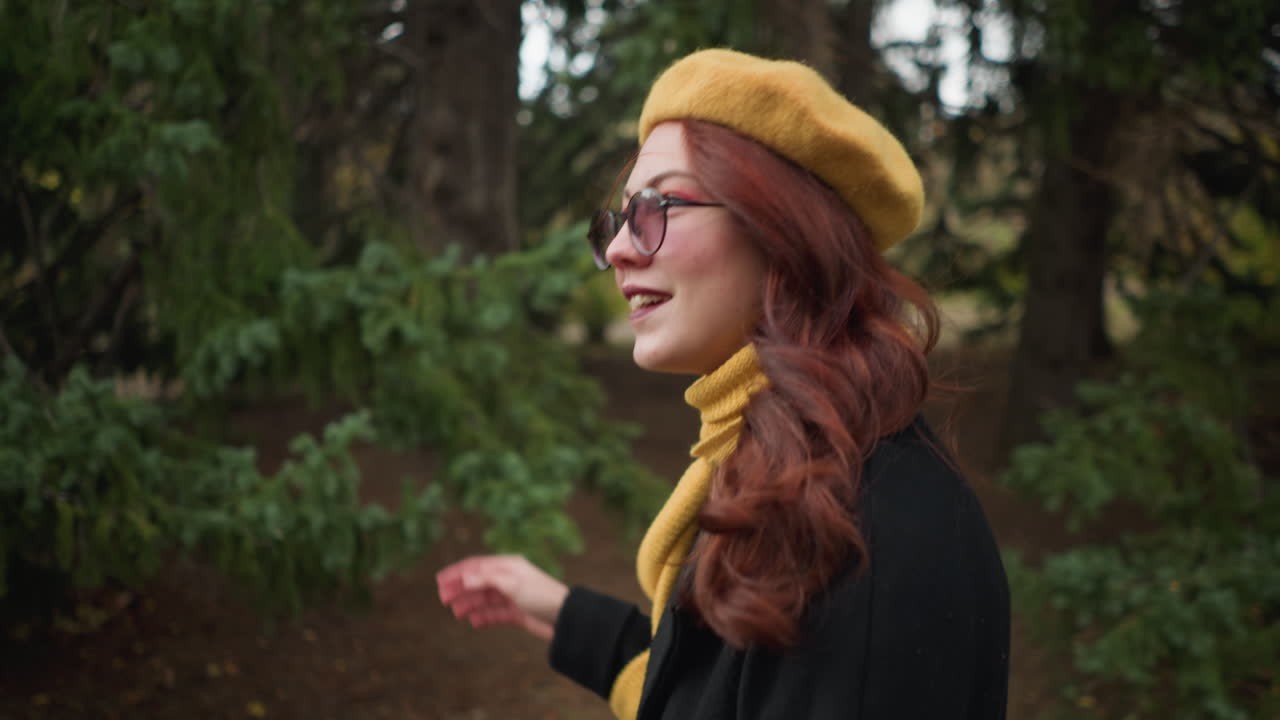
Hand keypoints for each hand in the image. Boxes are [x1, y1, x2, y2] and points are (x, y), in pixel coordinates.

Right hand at [436, 554, 568, 640]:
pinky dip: (483, 617)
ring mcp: (512, 596)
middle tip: (443, 599)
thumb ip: (487, 579)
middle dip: (460, 589)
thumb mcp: (512, 583)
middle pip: (478, 582)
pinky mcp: (517, 613)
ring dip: (469, 604)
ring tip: (457, 613)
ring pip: (485, 599)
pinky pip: (495, 614)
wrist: (565, 618)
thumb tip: (464, 577)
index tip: (439, 581)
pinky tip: (475, 623)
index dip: (457, 572)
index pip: (476, 566)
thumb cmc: (541, 595)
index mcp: (508, 566)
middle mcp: (509, 579)